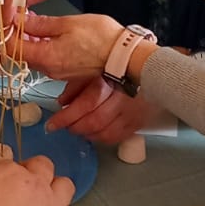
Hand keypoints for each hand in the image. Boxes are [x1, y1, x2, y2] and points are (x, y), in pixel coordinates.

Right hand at [0, 155, 76, 205]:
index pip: (14, 164)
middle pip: (44, 166)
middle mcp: (33, 184)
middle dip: (36, 173)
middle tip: (26, 188)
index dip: (9, 175)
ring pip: (66, 186)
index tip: (4, 186)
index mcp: (8, 172)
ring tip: (45, 202)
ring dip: (57, 190)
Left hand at [15, 9, 121, 80]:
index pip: (11, 49)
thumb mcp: (67, 23)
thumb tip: (19, 19)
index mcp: (46, 57)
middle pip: (20, 54)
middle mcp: (48, 69)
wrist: (123, 55)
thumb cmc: (99, 37)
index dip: (6, 34)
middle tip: (20, 16)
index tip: (8, 18)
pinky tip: (47, 33)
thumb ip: (40, 24)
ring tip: (34, 21)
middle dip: (17, 35)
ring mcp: (57, 72)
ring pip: (33, 57)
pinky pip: (46, 59)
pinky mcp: (66, 71)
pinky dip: (42, 46)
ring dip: (29, 41)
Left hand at [47, 79, 163, 143]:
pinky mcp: (138, 122)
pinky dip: (101, 138)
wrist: (153, 69)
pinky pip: (116, 137)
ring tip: (77, 129)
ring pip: (104, 132)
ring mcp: (132, 112)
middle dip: (74, 127)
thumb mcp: (95, 68)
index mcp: (111, 80)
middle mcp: (122, 97)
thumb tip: (62, 102)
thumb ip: (77, 84)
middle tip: (64, 126)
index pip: (85, 103)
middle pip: (94, 121)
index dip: (66, 117)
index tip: (52, 124)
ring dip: (86, 134)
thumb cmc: (120, 66)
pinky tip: (93, 133)